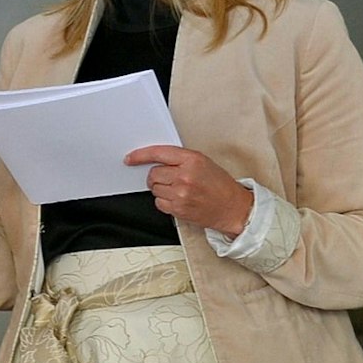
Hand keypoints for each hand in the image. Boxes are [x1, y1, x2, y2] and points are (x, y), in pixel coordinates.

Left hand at [125, 145, 253, 235]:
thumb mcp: (204, 163)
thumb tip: (155, 161)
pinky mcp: (178, 208)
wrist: (232, 207)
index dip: (140, 156)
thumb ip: (180, 160)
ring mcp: (180, 193)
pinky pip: (158, 203)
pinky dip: (165, 202)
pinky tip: (179, 200)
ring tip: (179, 190)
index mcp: (192, 160)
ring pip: (154, 189)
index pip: (158, 153)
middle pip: (153, 174)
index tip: (130, 158)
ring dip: (162, 189)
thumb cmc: (219, 185)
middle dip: (157, 177)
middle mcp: (185, 176)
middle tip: (171, 180)